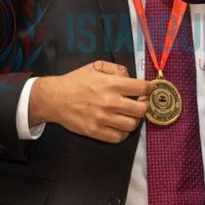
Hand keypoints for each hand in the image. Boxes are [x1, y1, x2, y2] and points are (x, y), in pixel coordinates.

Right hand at [29, 60, 149, 142]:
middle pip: (141, 110)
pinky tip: (118, 125)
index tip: (146, 91)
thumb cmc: (76, 81)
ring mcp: (103, 118)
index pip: (142, 88)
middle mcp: (110, 101)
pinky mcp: (95, 131)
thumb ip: (117, 69)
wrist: (55, 98)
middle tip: (139, 103)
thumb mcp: (96, 66)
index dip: (148, 89)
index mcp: (111, 83)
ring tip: (128, 115)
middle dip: (144, 106)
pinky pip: (119, 137)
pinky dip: (122, 133)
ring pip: (132, 125)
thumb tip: (131, 77)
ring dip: (134, 120)